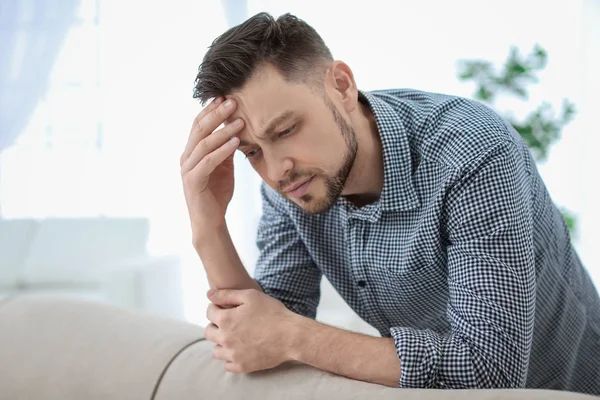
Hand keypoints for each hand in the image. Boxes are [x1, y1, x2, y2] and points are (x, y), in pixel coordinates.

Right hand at [180, 97, 244, 239]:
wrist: (211, 221)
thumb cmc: (217, 193)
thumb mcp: (224, 166)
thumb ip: (226, 148)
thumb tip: (237, 128)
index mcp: (191, 151)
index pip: (199, 124)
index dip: (210, 109)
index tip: (225, 96)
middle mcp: (186, 157)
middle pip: (199, 129)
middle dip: (216, 113)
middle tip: (233, 101)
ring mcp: (188, 169)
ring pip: (204, 143)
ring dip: (223, 130)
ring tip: (240, 120)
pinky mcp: (194, 182)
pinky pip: (208, 161)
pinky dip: (222, 150)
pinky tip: (235, 142)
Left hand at [204, 288, 299, 372]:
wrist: (291, 336)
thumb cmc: (272, 313)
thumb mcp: (251, 296)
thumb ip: (226, 294)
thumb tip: (208, 294)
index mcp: (226, 320)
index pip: (209, 312)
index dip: (217, 307)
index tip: (226, 308)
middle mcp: (225, 338)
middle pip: (208, 332)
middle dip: (215, 325)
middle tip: (229, 323)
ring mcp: (233, 354)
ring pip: (215, 351)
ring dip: (221, 343)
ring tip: (234, 338)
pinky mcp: (242, 366)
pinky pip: (227, 365)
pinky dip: (230, 358)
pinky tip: (240, 350)